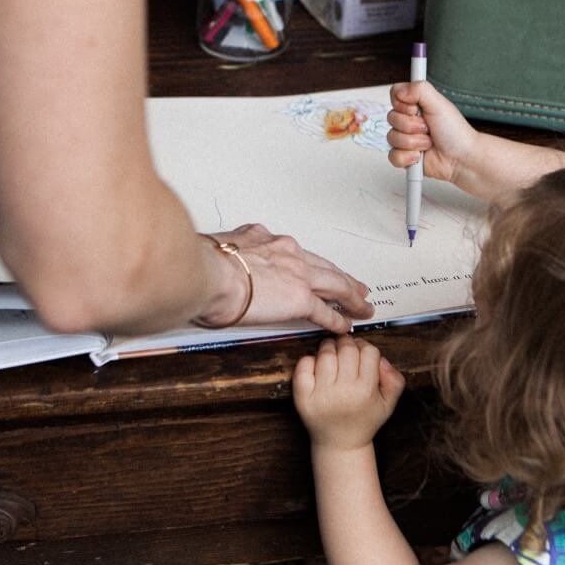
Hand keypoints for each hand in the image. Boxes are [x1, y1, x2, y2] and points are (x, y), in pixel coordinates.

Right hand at [200, 224, 374, 333]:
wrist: (206, 274)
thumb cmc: (201, 264)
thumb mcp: (216, 248)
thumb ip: (225, 254)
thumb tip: (214, 261)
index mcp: (264, 238)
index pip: (295, 253)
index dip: (310, 263)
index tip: (315, 268)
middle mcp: (286, 251)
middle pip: (324, 266)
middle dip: (342, 277)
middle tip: (357, 286)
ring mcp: (296, 274)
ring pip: (335, 284)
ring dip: (351, 296)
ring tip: (362, 305)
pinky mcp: (299, 299)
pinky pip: (325, 311)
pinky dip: (338, 319)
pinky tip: (346, 325)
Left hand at [293, 335, 405, 450]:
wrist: (340, 444)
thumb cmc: (364, 420)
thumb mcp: (388, 404)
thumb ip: (394, 379)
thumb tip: (381, 359)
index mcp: (366, 391)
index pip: (369, 352)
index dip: (366, 348)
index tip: (362, 353)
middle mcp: (344, 392)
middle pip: (347, 349)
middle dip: (347, 343)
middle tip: (346, 348)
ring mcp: (321, 395)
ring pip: (325, 354)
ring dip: (329, 347)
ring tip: (332, 353)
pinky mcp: (303, 398)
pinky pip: (303, 366)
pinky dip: (309, 359)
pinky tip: (316, 365)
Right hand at [387, 80, 479, 185]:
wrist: (461, 158)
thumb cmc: (455, 132)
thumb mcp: (439, 103)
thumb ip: (419, 89)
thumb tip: (400, 90)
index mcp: (416, 105)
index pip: (395, 96)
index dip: (403, 104)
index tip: (417, 108)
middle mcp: (409, 121)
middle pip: (391, 118)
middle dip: (412, 125)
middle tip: (428, 128)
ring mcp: (405, 139)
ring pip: (392, 138)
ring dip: (414, 142)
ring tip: (428, 143)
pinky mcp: (404, 157)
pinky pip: (393, 156)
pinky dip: (408, 157)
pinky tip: (420, 156)